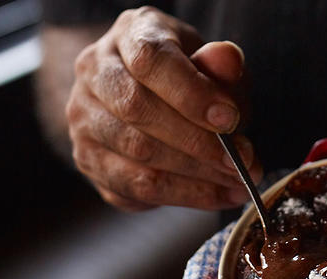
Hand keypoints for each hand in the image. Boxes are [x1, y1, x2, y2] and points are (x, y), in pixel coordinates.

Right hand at [65, 6, 260, 210]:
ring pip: (136, 154)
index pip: (151, 61)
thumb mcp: (212, 62)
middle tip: (242, 162)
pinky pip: (134, 188)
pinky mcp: (90, 162)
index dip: (192, 93)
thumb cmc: (187, 76)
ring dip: (195, 176)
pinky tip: (218, 196)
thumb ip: (221, 66)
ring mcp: (84, 120)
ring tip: (237, 184)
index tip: (231, 119)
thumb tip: (228, 61)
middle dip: (198, 142)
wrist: (147, 93)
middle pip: (137, 109)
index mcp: (129, 35)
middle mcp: (94, 73)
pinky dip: (183, 196)